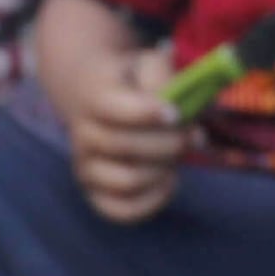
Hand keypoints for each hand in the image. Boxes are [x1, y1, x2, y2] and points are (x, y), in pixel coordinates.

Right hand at [64, 42, 189, 226]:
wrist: (94, 98)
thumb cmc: (131, 82)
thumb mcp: (148, 64)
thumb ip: (169, 81)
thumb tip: (191, 125)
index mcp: (94, 99)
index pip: (115, 110)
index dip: (148, 113)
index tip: (176, 112)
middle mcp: (83, 136)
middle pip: (127, 146)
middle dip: (169, 142)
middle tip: (192, 135)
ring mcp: (86, 168)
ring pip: (128, 180)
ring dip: (163, 170)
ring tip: (175, 158)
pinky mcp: (95, 194)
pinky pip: (123, 211)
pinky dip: (153, 201)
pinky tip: (168, 181)